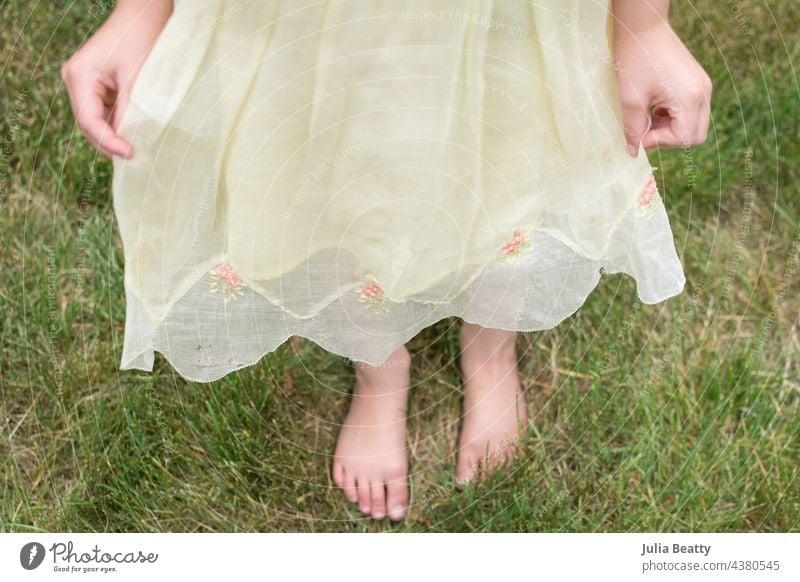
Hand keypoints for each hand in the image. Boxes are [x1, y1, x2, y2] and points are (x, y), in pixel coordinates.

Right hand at [61, 1, 172, 158]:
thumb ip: (129, 113)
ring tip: (135, 150)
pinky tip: (133, 134)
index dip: (109, 143)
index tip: (131, 155)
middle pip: (88, 124)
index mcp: (79, 76)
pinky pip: (103, 111)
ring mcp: (84, 82)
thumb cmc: (141, 41)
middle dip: (110, 143)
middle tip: (134, 158)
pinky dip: (117, 124)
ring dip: (114, 135)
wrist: (143, 16)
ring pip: (95, 120)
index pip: (88, 121)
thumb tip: (127, 144)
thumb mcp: (136, 81)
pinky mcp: (96, 84)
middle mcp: (75, 80)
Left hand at [613, 21, 711, 155]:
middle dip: (669, 138)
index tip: (641, 134)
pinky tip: (655, 106)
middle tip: (646, 129)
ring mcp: (703, 86)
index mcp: (690, 98)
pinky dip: (674, 116)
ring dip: (671, 128)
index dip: (662, 142)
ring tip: (649, 115)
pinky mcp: (697, 81)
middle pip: (695, 135)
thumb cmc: (635, 59)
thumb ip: (634, 129)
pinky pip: (692, 110)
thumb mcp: (630, 100)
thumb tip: (633, 152)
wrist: (643, 28)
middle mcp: (703, 93)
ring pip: (694, 124)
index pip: (686, 139)